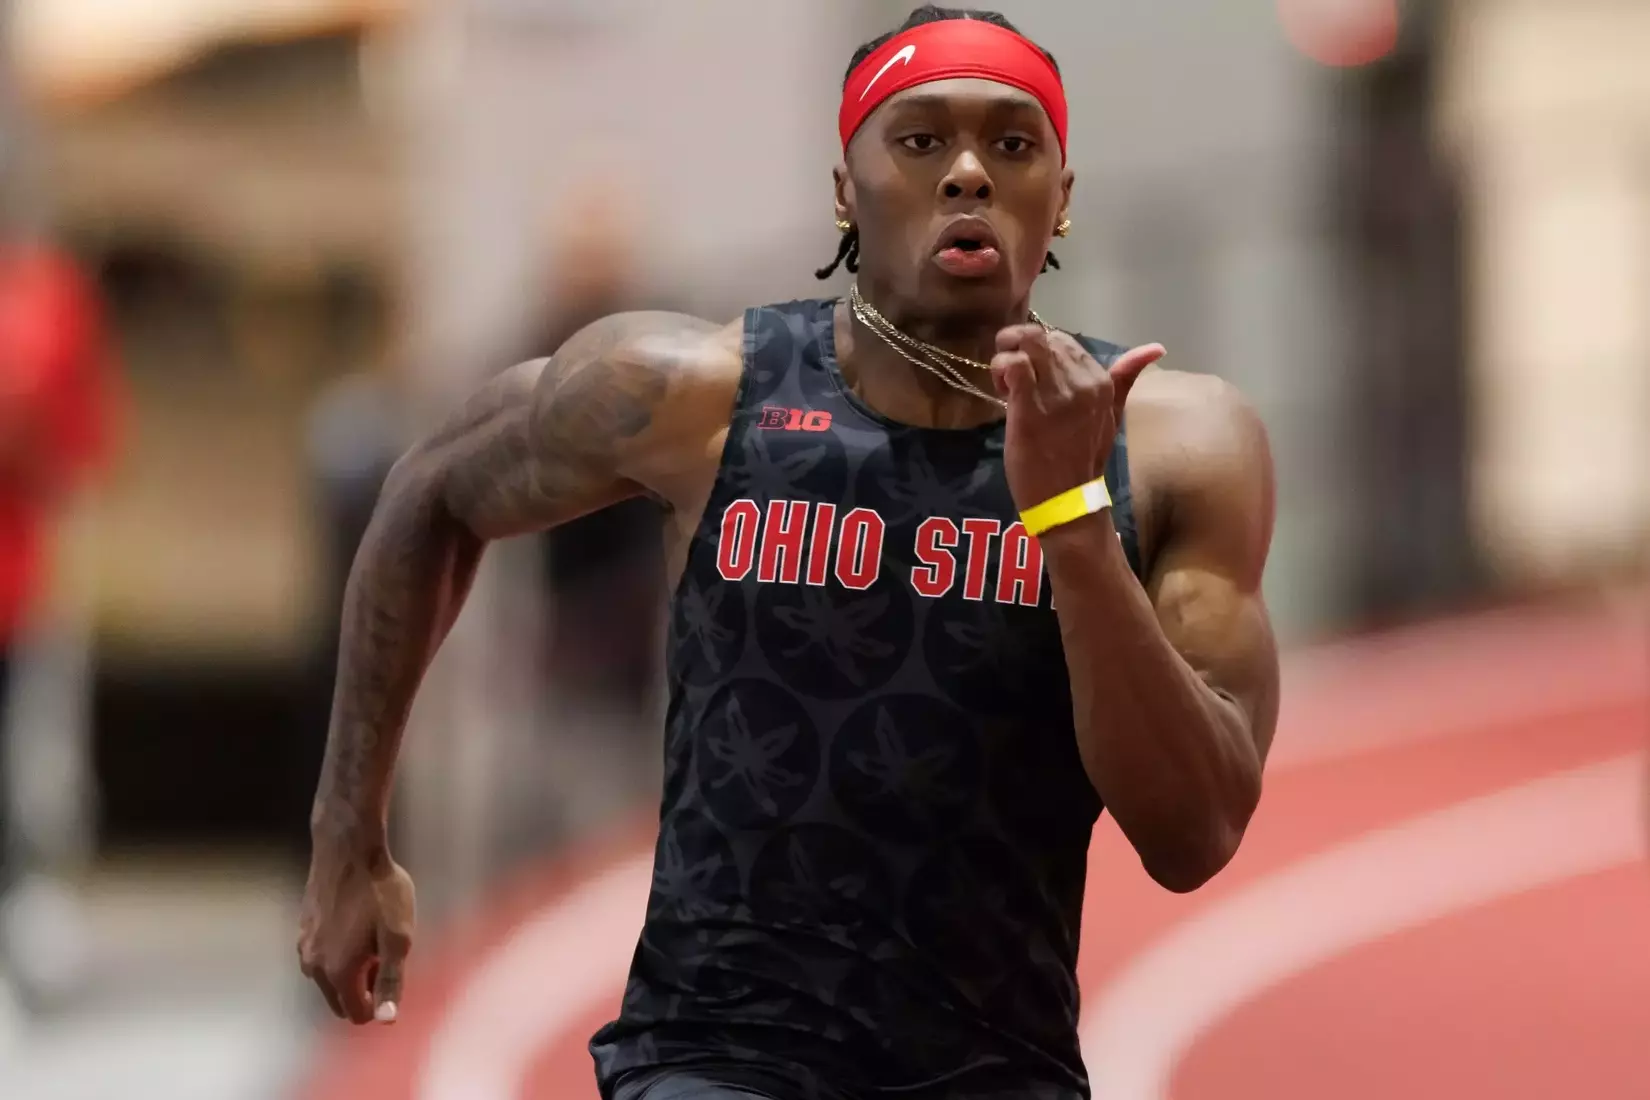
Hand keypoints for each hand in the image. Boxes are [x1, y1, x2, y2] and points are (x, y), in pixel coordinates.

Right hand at [297, 831, 415, 1024]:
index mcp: (338, 973)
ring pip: (328, 978)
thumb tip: (386, 1019)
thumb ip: (391, 981)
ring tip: (370, 936)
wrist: (348, 849)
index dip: (379, 1001)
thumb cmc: (380, 892)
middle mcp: (313, 967)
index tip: (391, 970)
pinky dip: (337, 952)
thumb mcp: (398, 937)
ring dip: (350, 969)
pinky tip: (354, 923)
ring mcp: (303, 947)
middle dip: (363, 988)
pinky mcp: (302, 929)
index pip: (357, 1014)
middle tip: (382, 953)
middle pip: (340, 1000)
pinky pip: (320, 956)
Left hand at [990, 326, 1164, 512]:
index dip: (1041, 353)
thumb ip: (1125, 378)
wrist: (1066, 500)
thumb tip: (1156, 348)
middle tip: (1012, 378)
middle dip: (1020, 348)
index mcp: (1101, 381)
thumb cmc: (1082, 459)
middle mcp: (1082, 382)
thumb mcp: (1112, 415)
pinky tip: (1001, 388)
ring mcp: (1056, 394)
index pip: (1063, 341)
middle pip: (1042, 338)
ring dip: (1007, 356)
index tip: (1034, 378)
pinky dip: (1002, 367)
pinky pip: (1014, 364)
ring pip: (1026, 344)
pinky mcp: (1029, 407)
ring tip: (1005, 383)